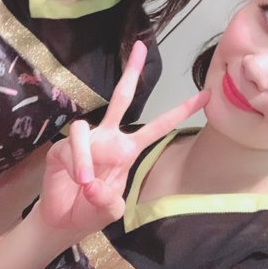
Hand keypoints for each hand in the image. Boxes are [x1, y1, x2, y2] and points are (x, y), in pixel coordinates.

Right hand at [38, 41, 207, 240]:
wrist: (62, 222)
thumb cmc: (91, 210)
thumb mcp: (109, 210)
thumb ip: (109, 202)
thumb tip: (94, 185)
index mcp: (127, 150)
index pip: (158, 127)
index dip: (180, 112)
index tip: (205, 95)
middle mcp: (108, 138)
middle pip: (122, 97)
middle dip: (131, 71)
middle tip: (140, 46)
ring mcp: (86, 140)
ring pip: (86, 130)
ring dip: (88, 158)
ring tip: (88, 184)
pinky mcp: (62, 148)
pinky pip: (72, 146)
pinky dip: (77, 162)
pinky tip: (80, 180)